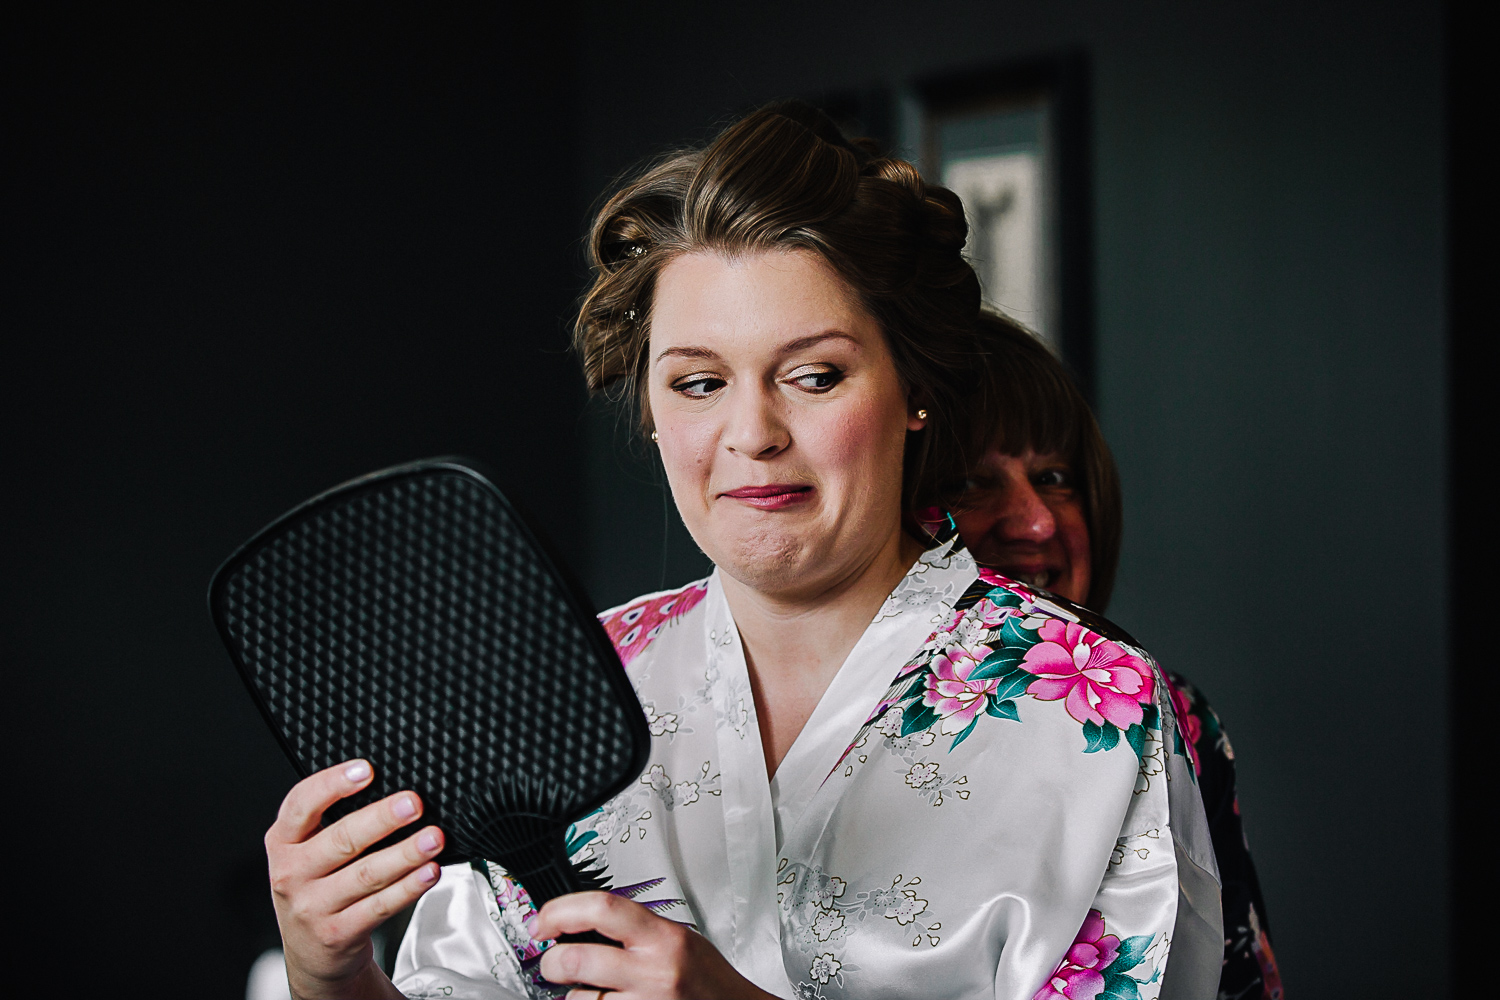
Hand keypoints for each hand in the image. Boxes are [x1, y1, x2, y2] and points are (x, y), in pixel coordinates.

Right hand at [266, 759, 445, 998]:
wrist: (312, 956)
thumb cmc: (317, 890)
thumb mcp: (307, 853)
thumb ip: (332, 822)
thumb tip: (391, 792)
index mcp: (283, 842)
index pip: (301, 804)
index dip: (333, 784)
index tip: (367, 770)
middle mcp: (292, 873)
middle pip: (341, 838)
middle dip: (382, 818)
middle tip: (413, 803)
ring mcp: (313, 907)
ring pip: (367, 874)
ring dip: (406, 853)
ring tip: (433, 838)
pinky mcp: (338, 933)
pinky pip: (380, 906)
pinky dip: (409, 887)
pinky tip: (429, 872)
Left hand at [532, 891, 777, 999]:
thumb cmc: (710, 980)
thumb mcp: (681, 939)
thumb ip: (638, 929)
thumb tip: (584, 921)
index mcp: (664, 938)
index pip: (602, 909)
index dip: (562, 910)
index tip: (543, 920)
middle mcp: (654, 972)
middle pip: (577, 958)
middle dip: (552, 961)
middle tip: (551, 961)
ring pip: (578, 999)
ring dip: (572, 995)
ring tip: (587, 989)